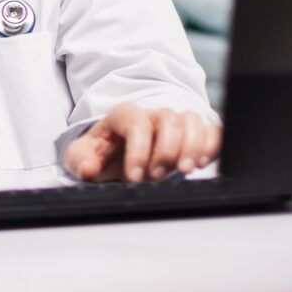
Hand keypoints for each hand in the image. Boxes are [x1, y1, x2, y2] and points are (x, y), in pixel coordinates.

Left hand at [64, 103, 221, 182]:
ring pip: (192, 121)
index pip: (136, 122)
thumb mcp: (82, 155)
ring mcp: (175, 121)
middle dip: (165, 151)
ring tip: (184, 170)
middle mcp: (152, 114)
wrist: (118, 153)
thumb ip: (80, 159)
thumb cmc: (102, 153)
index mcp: (123, 115)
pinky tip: (201, 162)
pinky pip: (211, 130)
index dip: (138, 151)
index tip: (135, 177)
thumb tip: (88, 167)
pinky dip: (212, 144)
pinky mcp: (193, 133)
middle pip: (168, 120)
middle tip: (157, 176)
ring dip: (192, 147)